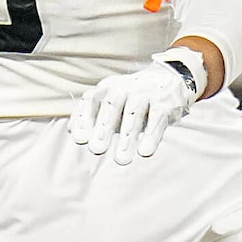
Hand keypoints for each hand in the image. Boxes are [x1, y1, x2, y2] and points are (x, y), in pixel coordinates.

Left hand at [69, 51, 201, 164]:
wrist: (168, 81)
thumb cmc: (132, 99)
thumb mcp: (111, 101)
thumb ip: (93, 114)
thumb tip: (73, 132)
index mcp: (108, 87)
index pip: (91, 99)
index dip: (84, 118)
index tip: (79, 139)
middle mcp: (125, 87)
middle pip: (111, 105)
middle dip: (103, 128)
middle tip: (96, 149)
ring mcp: (145, 93)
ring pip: (134, 114)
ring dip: (127, 137)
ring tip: (121, 160)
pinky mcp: (164, 103)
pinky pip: (157, 119)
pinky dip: (151, 135)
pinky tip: (145, 152)